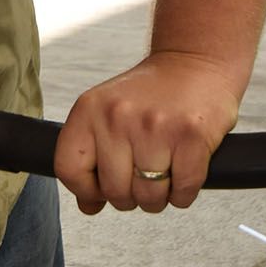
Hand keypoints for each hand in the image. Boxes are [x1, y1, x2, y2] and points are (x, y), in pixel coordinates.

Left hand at [54, 51, 240, 215]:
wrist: (196, 60)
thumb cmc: (152, 94)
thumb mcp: (109, 114)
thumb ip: (92, 158)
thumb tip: (88, 206)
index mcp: (89, 109)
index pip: (69, 169)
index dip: (85, 190)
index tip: (102, 189)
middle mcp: (118, 116)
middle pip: (114, 190)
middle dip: (130, 198)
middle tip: (142, 181)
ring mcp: (155, 126)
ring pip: (149, 196)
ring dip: (158, 198)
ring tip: (164, 178)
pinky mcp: (192, 135)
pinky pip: (183, 190)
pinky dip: (184, 194)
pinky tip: (184, 176)